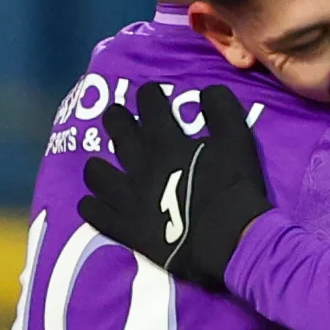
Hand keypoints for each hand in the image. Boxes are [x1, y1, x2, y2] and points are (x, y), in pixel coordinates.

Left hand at [78, 82, 271, 288]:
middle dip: (116, 118)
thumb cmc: (234, 187)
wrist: (229, 238)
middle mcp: (140, 165)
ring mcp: (128, 197)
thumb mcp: (238, 139)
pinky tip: (93, 202)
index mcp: (165, 142)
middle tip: (118, 118)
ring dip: (98, 166)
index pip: (149, 104)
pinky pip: (95, 213)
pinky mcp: (126, 227)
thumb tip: (207, 91)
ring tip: (102, 166)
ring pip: (96, 173)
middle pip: (116, 131)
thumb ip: (221, 109)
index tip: (152, 94)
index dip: (149, 95)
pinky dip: (91, 205)